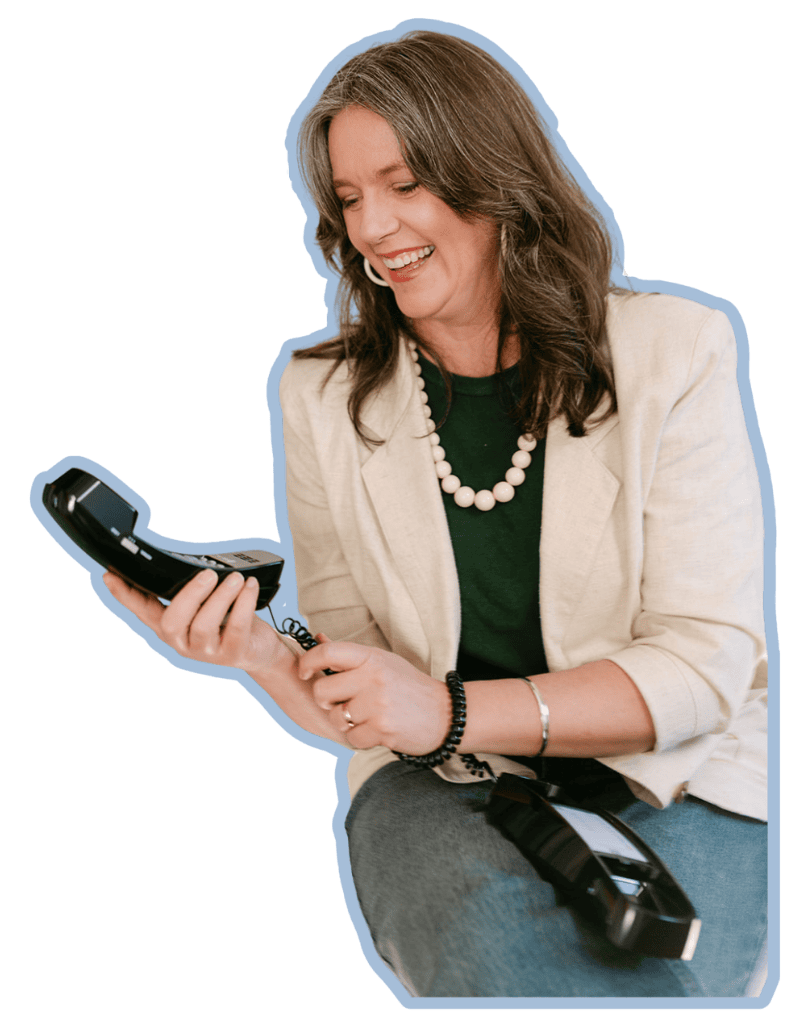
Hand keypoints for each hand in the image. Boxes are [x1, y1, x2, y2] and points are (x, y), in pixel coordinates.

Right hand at [102, 569, 292, 676]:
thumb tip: (184, 562)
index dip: (124, 595)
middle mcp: (182, 641)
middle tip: (207, 574)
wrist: (259, 651)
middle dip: (189, 594)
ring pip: (204, 624)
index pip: (141, 610)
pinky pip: (235, 627)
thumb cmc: (229, 623)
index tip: (110, 575)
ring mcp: (206, 651)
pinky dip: (243, 603)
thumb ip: (190, 592)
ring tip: (235, 578)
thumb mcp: (205, 606)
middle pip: (172, 621)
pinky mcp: (232, 654)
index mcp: (171, 627)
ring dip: (221, 596)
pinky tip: (249, 587)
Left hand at [297, 639, 452, 755]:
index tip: (304, 672)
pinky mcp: (383, 729)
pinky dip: (360, 738)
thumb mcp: (383, 662)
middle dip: (326, 701)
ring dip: (344, 722)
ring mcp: (378, 704)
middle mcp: (373, 678)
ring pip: (336, 717)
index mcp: (371, 657)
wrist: (446, 713)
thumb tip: (318, 639)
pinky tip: (375, 730)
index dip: (308, 662)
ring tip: (364, 717)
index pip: (328, 652)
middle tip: (340, 703)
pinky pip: (352, 738)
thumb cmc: (409, 687)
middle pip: (323, 691)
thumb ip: (350, 655)